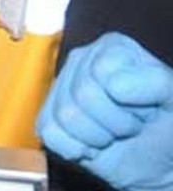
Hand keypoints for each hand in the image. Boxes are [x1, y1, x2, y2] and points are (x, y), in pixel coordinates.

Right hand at [37, 32, 172, 189]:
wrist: (156, 160)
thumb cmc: (168, 125)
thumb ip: (156, 82)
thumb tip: (114, 86)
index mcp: (113, 47)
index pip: (103, 70)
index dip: (129, 99)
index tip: (146, 107)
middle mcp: (81, 61)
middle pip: (83, 94)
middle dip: (115, 121)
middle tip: (131, 125)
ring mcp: (60, 88)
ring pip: (66, 116)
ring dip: (98, 137)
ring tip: (112, 134)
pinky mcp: (48, 117)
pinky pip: (49, 133)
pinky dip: (75, 148)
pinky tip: (91, 146)